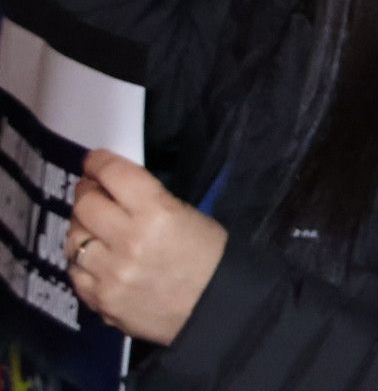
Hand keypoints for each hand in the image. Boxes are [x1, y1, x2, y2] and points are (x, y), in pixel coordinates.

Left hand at [65, 149, 226, 345]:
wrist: (215, 306)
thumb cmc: (208, 254)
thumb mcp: (186, 214)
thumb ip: (145, 201)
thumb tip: (110, 190)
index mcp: (157, 213)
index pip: (114, 175)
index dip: (99, 162)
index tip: (94, 160)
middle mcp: (128, 241)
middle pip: (85, 205)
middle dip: (86, 193)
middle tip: (91, 192)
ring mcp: (111, 274)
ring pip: (74, 239)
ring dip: (81, 228)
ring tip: (93, 227)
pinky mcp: (102, 301)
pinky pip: (75, 273)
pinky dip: (81, 261)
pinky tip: (95, 258)